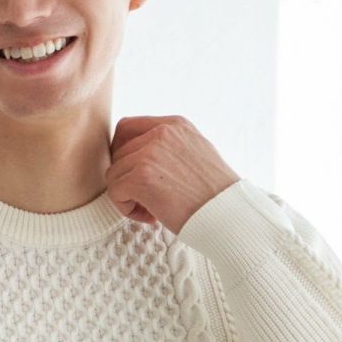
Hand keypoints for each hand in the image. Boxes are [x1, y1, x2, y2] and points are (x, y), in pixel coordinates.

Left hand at [106, 115, 240, 234]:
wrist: (228, 214)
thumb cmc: (215, 195)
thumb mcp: (196, 153)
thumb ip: (169, 147)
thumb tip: (139, 155)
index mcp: (174, 125)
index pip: (127, 128)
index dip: (122, 154)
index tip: (134, 176)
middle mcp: (161, 133)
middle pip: (118, 153)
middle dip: (127, 179)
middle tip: (148, 199)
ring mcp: (150, 153)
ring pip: (114, 174)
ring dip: (127, 196)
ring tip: (152, 211)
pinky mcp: (141, 177)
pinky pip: (115, 191)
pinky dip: (127, 209)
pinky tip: (150, 217)